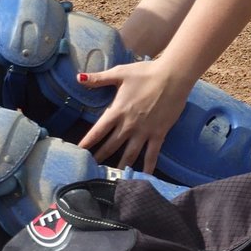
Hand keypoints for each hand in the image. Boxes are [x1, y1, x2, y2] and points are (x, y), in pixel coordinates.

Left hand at [77, 59, 191, 173]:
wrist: (172, 77)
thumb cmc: (144, 73)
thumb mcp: (118, 73)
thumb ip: (98, 79)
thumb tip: (77, 78)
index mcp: (117, 111)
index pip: (98, 130)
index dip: (88, 142)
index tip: (78, 151)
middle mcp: (129, 125)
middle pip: (111, 145)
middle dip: (100, 157)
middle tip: (91, 167)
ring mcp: (145, 131)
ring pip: (130, 154)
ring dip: (120, 165)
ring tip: (113, 176)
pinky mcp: (159, 134)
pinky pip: (152, 154)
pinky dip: (148, 166)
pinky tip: (145, 177)